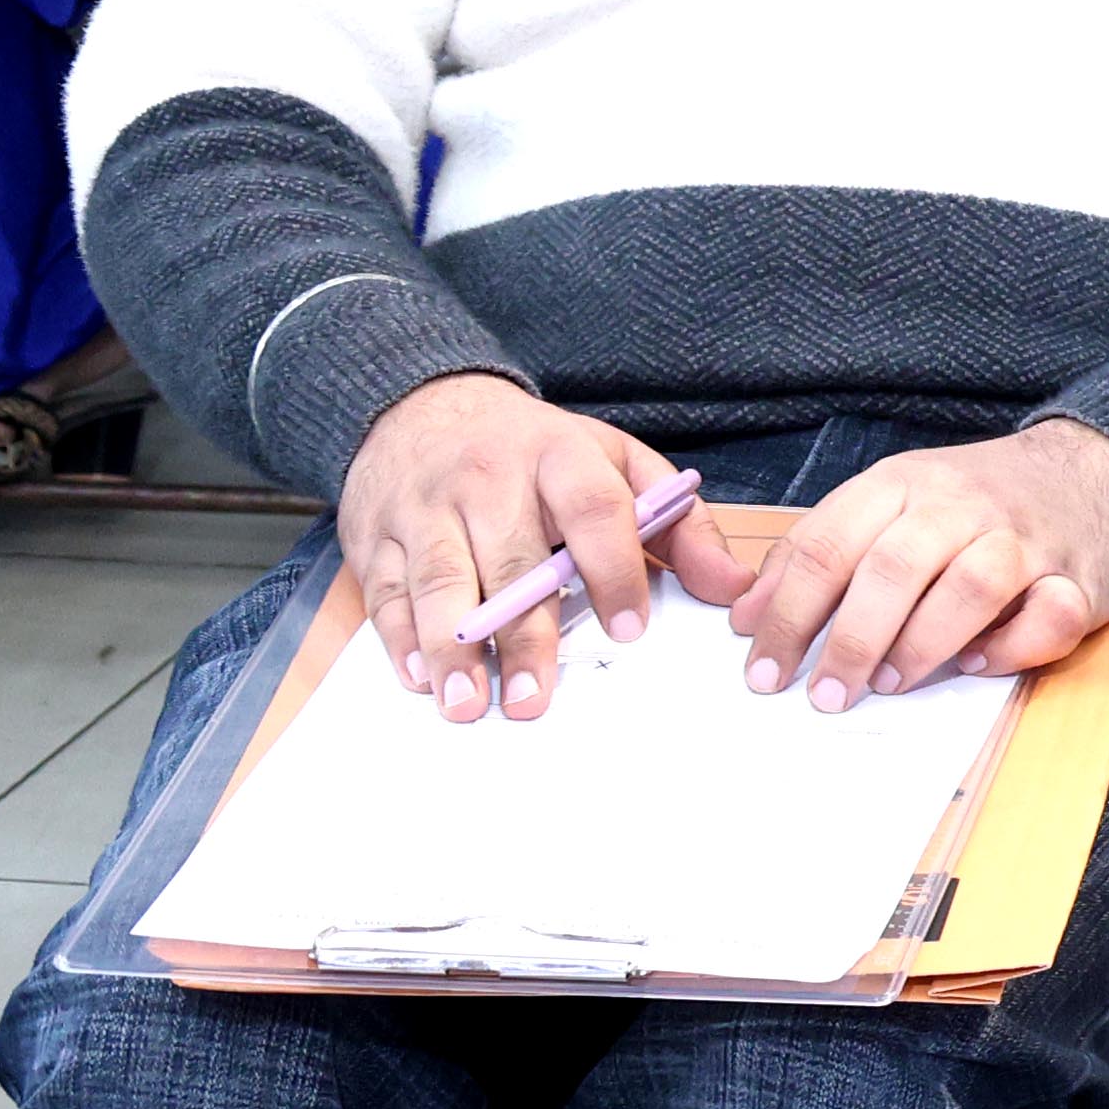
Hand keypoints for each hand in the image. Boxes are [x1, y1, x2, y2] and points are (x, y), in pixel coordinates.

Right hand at [336, 372, 690, 723]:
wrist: (424, 405)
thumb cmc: (535, 451)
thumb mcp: (616, 465)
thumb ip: (678, 525)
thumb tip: (732, 586)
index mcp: (558, 456)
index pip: (593, 510)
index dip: (615, 569)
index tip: (632, 629)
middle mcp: (488, 479)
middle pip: (511, 560)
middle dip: (524, 634)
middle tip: (537, 697)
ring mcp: (426, 507)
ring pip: (440, 580)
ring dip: (453, 648)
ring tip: (469, 703)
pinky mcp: (376, 534)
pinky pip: (387, 590)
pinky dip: (400, 637)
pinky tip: (421, 678)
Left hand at [706, 418, 1108, 707]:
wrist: (1094, 468)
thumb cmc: (976, 501)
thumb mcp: (891, 503)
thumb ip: (822, 552)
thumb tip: (747, 617)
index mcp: (903, 484)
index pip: (828, 546)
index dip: (787, 614)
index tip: (763, 671)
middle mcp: (962, 504)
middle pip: (893, 569)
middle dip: (849, 641)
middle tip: (823, 695)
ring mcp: (1026, 538)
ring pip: (971, 587)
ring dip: (922, 644)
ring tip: (890, 684)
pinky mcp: (1081, 576)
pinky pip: (1050, 616)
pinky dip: (1011, 648)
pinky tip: (976, 664)